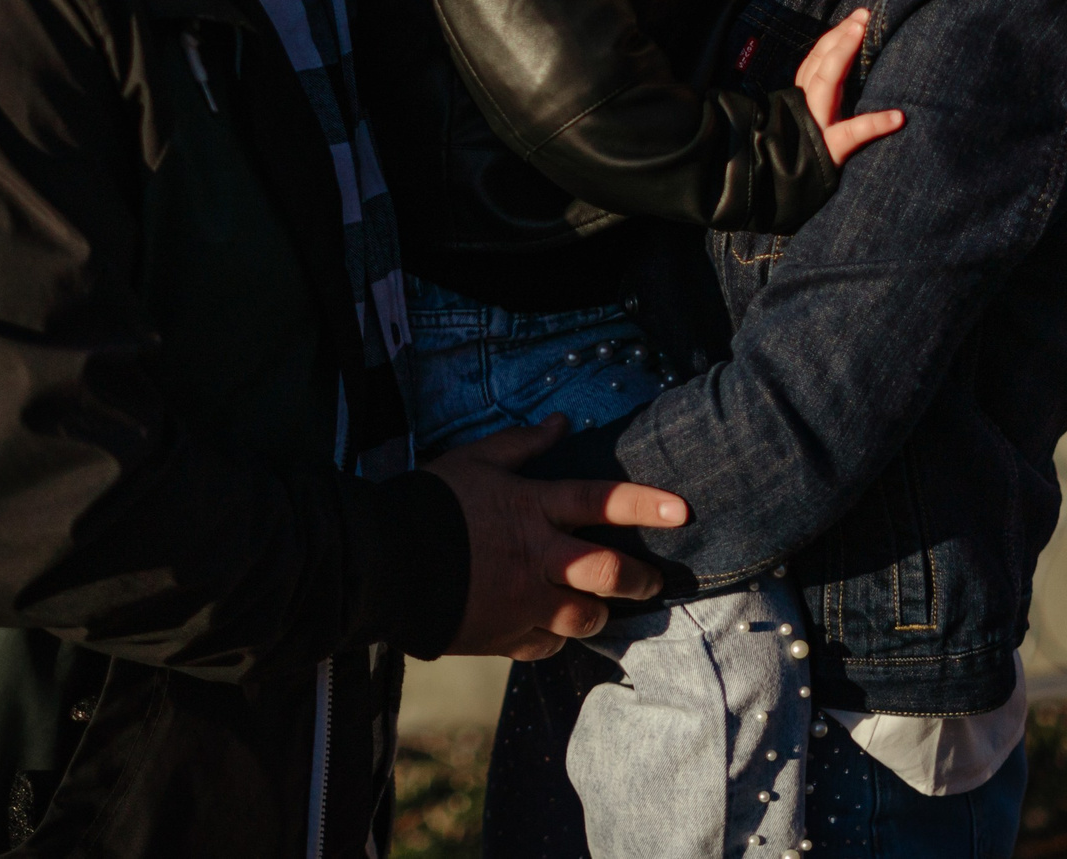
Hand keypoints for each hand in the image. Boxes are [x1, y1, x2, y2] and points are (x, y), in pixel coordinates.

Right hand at [425, 417, 686, 660]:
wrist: (384, 562)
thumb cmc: (431, 502)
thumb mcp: (476, 459)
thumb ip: (523, 444)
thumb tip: (561, 422)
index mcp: (532, 508)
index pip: (601, 501)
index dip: (645, 505)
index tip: (682, 512)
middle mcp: (537, 556)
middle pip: (607, 571)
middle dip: (639, 579)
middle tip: (651, 580)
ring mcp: (523, 601)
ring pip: (586, 616)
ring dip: (602, 613)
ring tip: (603, 608)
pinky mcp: (504, 635)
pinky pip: (548, 645)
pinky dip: (557, 637)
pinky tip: (555, 628)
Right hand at [798, 8, 906, 165]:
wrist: (778, 190)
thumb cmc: (801, 156)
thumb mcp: (809, 123)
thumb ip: (823, 100)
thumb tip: (849, 76)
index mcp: (802, 98)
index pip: (816, 59)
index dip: (836, 36)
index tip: (858, 18)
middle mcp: (805, 107)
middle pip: (820, 63)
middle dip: (840, 36)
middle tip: (864, 16)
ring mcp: (815, 127)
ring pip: (824, 84)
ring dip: (843, 57)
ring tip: (863, 35)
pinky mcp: (827, 152)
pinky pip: (851, 134)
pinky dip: (873, 124)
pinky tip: (897, 117)